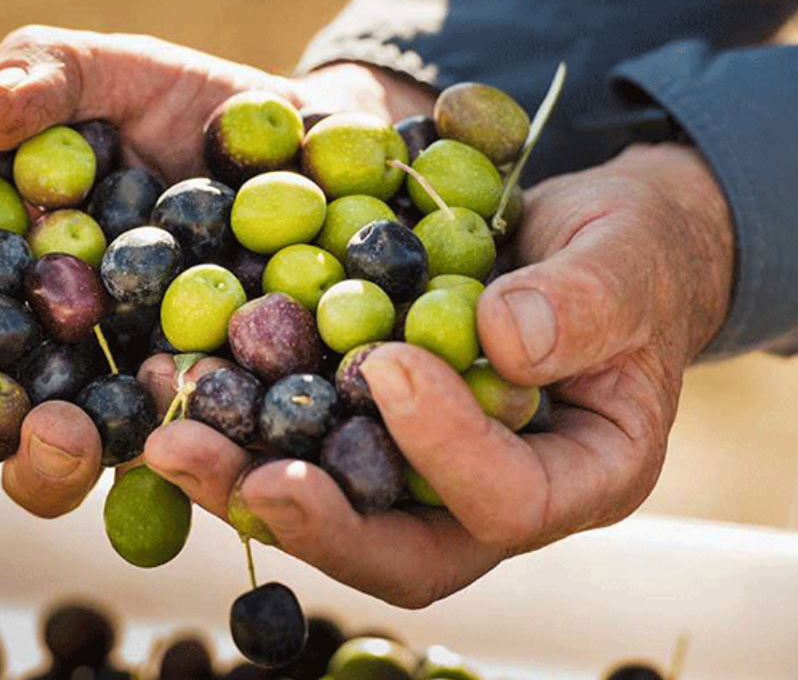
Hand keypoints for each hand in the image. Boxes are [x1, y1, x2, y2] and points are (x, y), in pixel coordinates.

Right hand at [0, 25, 433, 517]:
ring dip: (34, 459)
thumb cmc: (186, 107)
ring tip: (66, 435)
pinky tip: (172, 455)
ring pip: (32, 459)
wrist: (300, 152)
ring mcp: (99, 391)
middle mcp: (25, 334)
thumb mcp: (115, 70)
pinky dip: (152, 474)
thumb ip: (44, 75)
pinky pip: (153, 475)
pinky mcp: (176, 427)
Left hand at [145, 142, 733, 606]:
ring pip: (334, 513)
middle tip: (221, 467)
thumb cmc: (629, 253)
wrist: (587, 244)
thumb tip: (501, 340)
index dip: (446, 449)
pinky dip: (241, 425)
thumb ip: (586, 299)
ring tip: (167, 434)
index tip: (389, 363)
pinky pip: (303, 448)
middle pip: (399, 552)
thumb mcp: (630, 257)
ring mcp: (426, 478)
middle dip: (307, 518)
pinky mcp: (372, 435)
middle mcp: (493, 499)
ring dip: (243, 482)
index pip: (511, 502)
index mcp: (583, 477)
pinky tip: (178, 381)